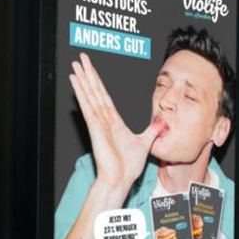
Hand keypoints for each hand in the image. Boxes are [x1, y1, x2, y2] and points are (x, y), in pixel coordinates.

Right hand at [69, 53, 161, 192]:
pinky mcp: (95, 127)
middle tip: (81, 58)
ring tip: (75, 64)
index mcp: (114, 121)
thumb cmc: (129, 166)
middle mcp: (104, 119)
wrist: (121, 180)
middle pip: (95, 91)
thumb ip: (152, 130)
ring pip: (90, 95)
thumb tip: (162, 121)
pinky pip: (87, 106)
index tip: (92, 70)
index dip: (98, 82)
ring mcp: (98, 122)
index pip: (104, 96)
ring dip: (82, 79)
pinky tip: (75, 81)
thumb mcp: (146, 142)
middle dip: (89, 74)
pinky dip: (81, 93)